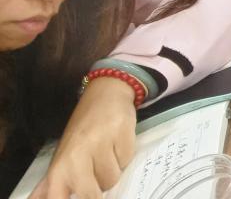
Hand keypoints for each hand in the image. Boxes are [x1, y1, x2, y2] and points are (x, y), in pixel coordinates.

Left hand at [30, 76, 136, 198]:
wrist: (105, 95)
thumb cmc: (82, 130)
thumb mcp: (62, 158)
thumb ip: (49, 185)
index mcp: (59, 166)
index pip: (57, 198)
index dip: (78, 198)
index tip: (85, 194)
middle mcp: (76, 156)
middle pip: (91, 195)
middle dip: (98, 190)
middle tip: (97, 176)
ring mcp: (100, 143)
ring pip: (113, 178)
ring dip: (113, 170)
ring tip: (107, 153)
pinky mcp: (122, 133)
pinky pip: (128, 160)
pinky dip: (125, 155)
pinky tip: (118, 143)